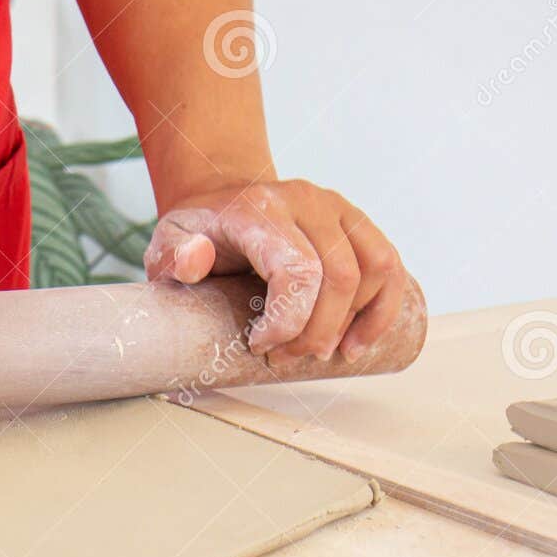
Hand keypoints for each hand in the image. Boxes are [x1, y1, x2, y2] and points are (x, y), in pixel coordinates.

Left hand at [144, 180, 406, 365]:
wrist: (221, 199)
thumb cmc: (197, 231)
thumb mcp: (167, 241)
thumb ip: (174, 254)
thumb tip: (195, 260)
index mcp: (260, 210)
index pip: (298, 269)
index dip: (289, 320)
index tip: (260, 345)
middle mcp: (307, 201)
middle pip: (340, 276)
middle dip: (316, 331)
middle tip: (283, 358)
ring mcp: (337, 208)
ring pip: (373, 270)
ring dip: (352, 324)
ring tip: (318, 355)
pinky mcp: (356, 223)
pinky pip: (388, 266)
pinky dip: (381, 310)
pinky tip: (357, 344)